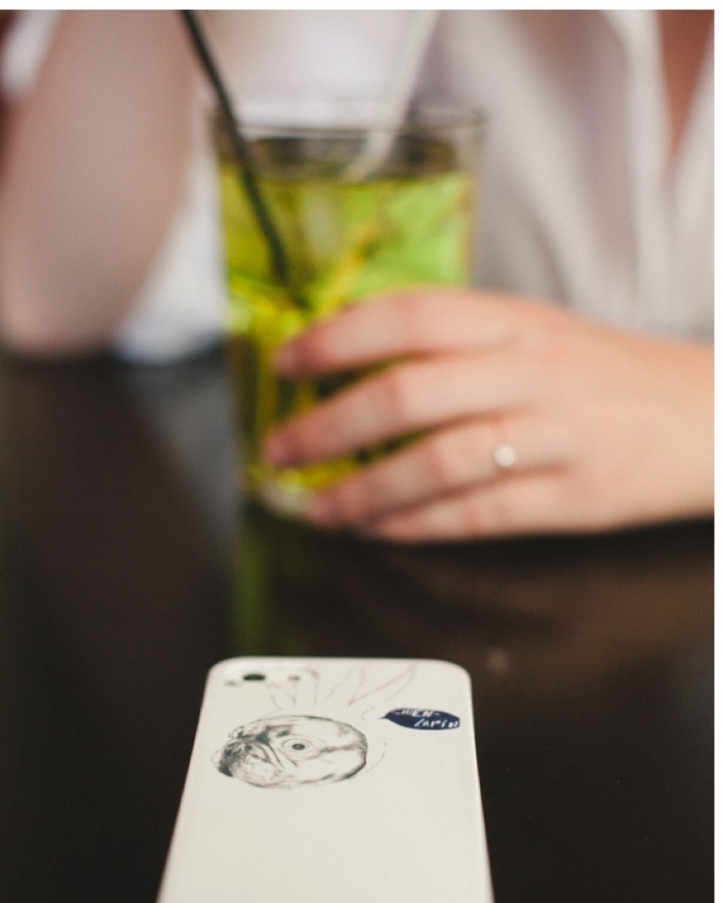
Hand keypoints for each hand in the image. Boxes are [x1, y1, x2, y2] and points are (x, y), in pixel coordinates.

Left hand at [264, 290, 712, 541]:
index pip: (411, 317)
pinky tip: (380, 530)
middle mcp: (533, 371)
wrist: (712, 415)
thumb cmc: (609, 375)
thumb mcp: (539, 334)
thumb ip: (460, 345)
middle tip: (277, 450)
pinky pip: (479, 515)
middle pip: (410, 395)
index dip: (339, 339)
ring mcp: (556, 437)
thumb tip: (360, 365)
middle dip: (328, 427)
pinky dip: (419, 526)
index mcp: (517, 321)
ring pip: (437, 464)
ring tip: (317, 508)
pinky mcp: (574, 499)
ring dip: (363, 490)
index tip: (286, 364)